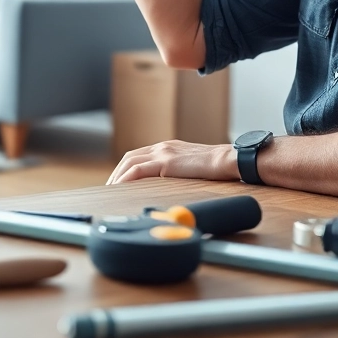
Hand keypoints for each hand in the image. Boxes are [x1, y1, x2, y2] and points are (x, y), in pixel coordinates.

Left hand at [106, 140, 240, 183]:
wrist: (227, 159)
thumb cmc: (215, 167)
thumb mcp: (192, 167)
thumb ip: (179, 171)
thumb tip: (170, 187)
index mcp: (167, 148)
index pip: (138, 156)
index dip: (125, 169)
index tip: (119, 182)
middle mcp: (162, 147)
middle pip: (129, 158)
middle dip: (117, 173)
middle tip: (110, 189)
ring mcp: (163, 152)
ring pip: (130, 162)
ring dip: (118, 176)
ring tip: (112, 191)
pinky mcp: (166, 161)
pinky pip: (139, 170)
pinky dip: (126, 178)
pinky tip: (121, 187)